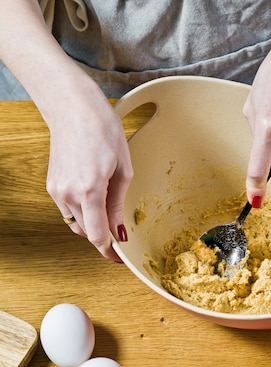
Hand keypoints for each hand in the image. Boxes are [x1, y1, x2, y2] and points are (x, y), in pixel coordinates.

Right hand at [45, 84, 132, 260]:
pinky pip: (68, 211)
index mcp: (90, 189)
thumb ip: (118, 204)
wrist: (74, 110)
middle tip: (120, 234)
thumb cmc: (103, 131)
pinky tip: (94, 200)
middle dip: (103, 237)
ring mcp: (57, 190)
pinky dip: (82, 212)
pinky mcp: (52, 186)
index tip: (119, 256)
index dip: (110, 250)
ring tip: (108, 213)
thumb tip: (120, 231)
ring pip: (76, 223)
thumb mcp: (122, 169)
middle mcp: (69, 193)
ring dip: (92, 225)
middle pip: (87, 232)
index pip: (98, 235)